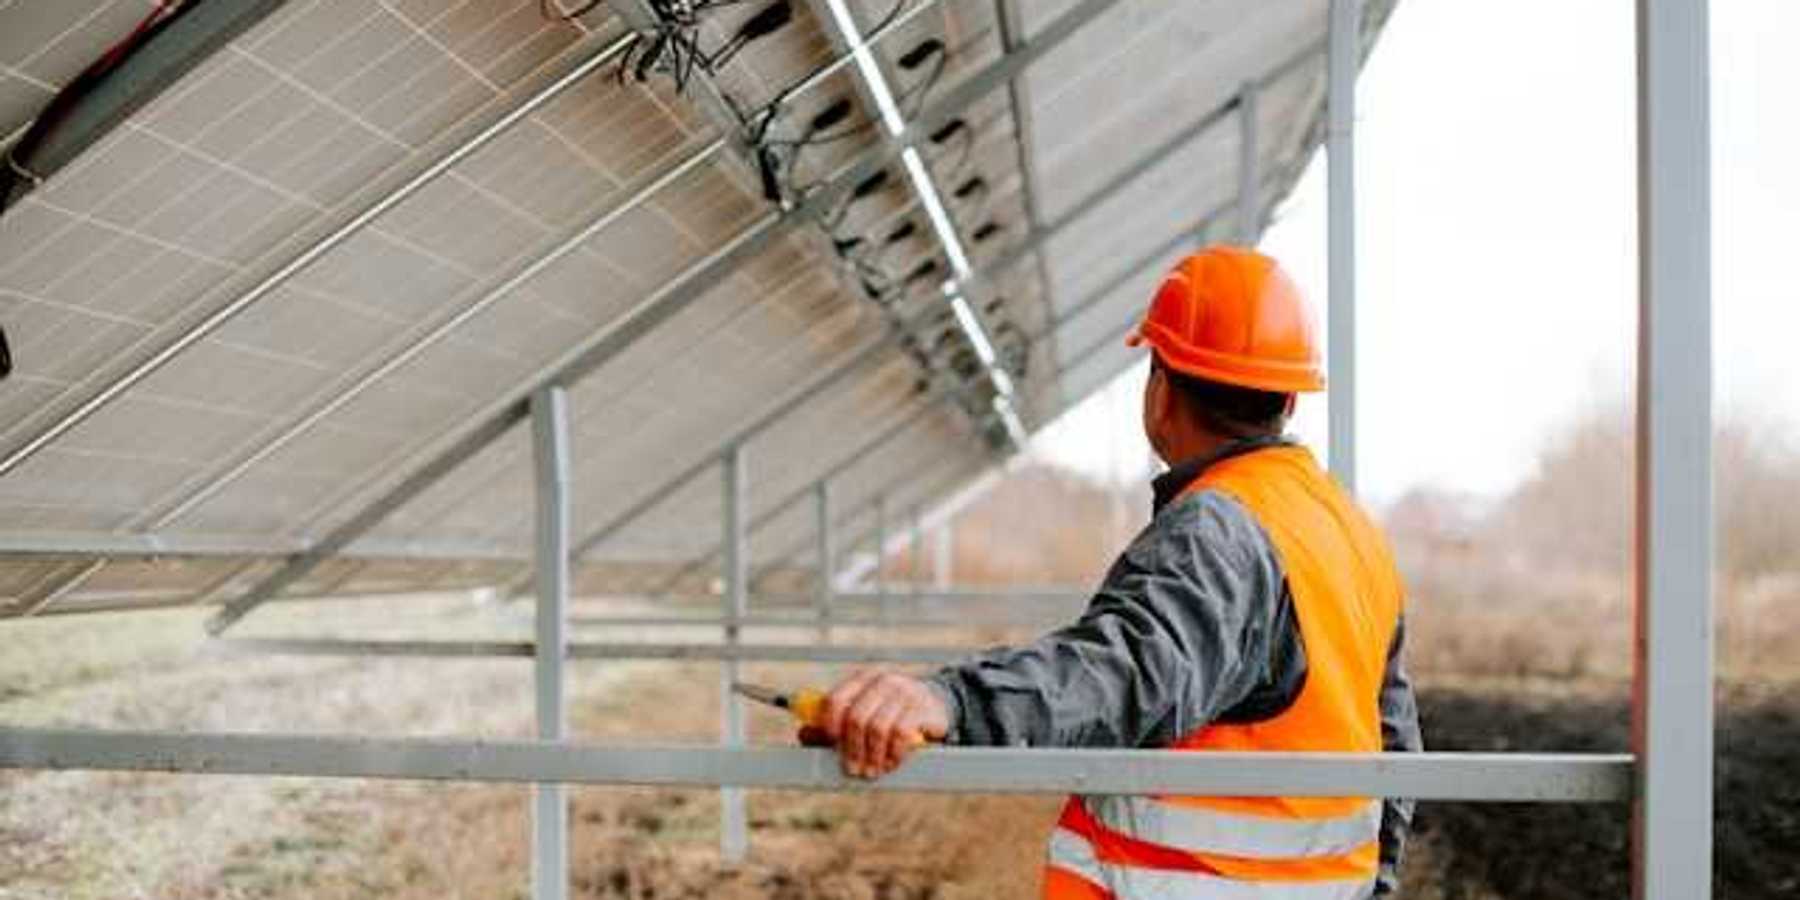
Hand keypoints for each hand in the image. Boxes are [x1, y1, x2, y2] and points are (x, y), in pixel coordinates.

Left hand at [818, 669, 948, 778]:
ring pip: (878, 728)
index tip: (831, 745)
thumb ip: (831, 724)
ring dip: (872, 756)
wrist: (936, 704)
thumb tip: (804, 734)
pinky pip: (901, 735)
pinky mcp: (923, 708)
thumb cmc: (890, 711)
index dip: (828, 726)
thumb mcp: (861, 712)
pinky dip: (893, 754)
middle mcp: (882, 681)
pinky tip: (891, 762)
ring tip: (873, 770)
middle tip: (852, 770)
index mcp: (862, 679)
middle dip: (852, 749)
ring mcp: (905, 693)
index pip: (835, 699)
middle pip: (856, 717)